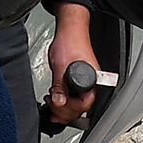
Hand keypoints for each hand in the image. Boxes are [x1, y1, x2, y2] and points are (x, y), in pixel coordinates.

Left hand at [45, 6, 99, 128]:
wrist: (70, 31)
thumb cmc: (70, 43)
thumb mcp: (61, 67)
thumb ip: (61, 86)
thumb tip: (59, 101)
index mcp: (92, 81)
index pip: (83, 105)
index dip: (68, 108)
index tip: (56, 105)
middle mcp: (90, 84)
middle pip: (81, 108)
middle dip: (64, 111)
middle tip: (51, 106)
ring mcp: (84, 84)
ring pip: (76, 105)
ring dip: (63, 108)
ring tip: (51, 103)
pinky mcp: (77, 82)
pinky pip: (73, 98)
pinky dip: (63, 102)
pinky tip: (55, 101)